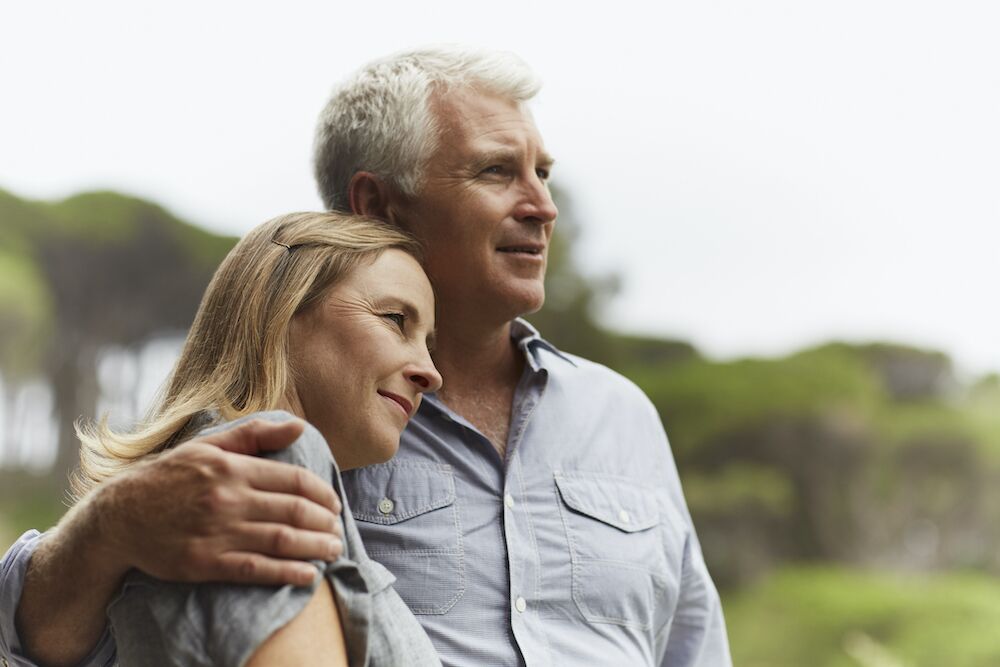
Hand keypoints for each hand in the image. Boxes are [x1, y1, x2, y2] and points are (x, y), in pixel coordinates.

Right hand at [93, 418, 342, 585]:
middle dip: (325, 522)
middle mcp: (228, 499)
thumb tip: (299, 426)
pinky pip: (256, 569)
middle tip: (339, 530)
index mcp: (232, 468)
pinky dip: (287, 572)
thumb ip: (255, 435)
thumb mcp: (208, 446)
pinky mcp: (206, 563)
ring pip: (281, 540)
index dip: (323, 493)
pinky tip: (308, 575)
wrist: (119, 516)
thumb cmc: (168, 478)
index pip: (294, 480)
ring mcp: (218, 532)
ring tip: (333, 550)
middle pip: (294, 511)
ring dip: (315, 547)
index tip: (335, 504)